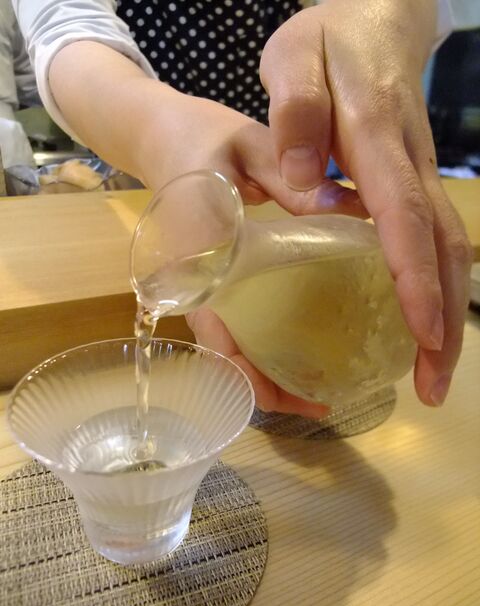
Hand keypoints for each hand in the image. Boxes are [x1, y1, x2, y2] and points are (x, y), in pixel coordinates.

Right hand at [139, 91, 337, 417]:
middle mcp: (191, 279)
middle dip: (264, 387)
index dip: (250, 373)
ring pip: (222, 346)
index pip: (218, 330)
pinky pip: (226, 325)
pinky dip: (255, 348)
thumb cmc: (200, 138)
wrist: (156, 136)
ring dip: (260, 373)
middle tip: (319, 401)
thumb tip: (352, 211)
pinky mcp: (203, 279)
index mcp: (199, 250)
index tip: (300, 396)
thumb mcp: (250, 147)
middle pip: (220, 353)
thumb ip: (293, 179)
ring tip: (312, 386)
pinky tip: (290, 348)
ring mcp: (194, 283)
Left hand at [260, 0, 472, 405]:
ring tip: (432, 372)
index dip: (416, 278)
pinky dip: (437, 289)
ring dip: (447, 315)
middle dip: (444, 320)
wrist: (375, 19)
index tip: (423, 333)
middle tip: (433, 385)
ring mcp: (422, 175)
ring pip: (450, 251)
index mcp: (378, 138)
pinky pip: (436, 243)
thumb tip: (306, 183)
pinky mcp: (417, 183)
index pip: (404, 217)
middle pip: (444, 248)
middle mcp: (412, 164)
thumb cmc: (327, 42)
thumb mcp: (295, 60)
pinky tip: (423, 324)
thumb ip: (298, 114)